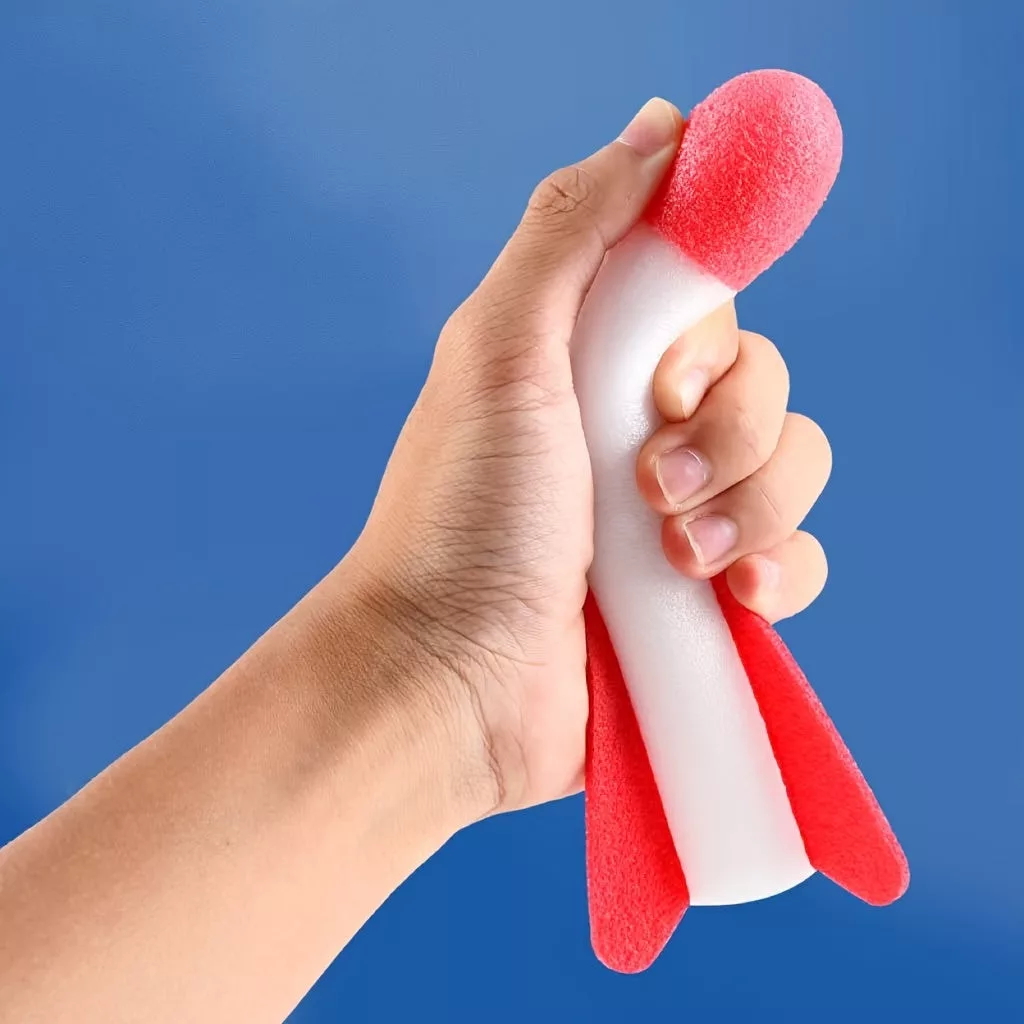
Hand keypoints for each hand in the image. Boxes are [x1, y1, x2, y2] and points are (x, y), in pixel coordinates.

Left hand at [346, 97, 831, 818]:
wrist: (454, 682)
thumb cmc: (461, 518)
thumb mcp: (500, 348)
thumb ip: (573, 231)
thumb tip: (658, 127)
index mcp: (592, 365)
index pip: (707, 302)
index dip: (707, 335)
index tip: (661, 385)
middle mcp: (639, 432)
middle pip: (764, 382)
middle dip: (726, 434)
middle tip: (647, 483)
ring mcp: (678, 516)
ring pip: (794, 466)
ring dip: (750, 507)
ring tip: (675, 558)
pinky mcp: (705, 597)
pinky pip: (800, 557)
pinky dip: (783, 572)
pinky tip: (732, 598)